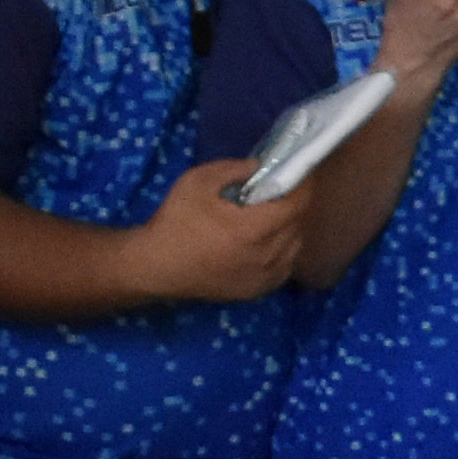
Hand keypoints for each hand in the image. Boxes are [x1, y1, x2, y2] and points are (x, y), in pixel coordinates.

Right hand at [127, 159, 311, 305]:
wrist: (154, 267)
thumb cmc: (175, 222)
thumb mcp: (198, 182)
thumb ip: (233, 169)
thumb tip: (259, 166)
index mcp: (255, 229)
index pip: (298, 204)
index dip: (303, 186)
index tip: (301, 173)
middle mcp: (267, 256)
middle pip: (298, 224)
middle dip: (295, 205)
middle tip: (282, 191)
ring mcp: (263, 278)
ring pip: (295, 247)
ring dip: (290, 228)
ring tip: (272, 216)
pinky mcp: (255, 291)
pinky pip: (284, 267)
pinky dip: (283, 252)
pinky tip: (267, 242)